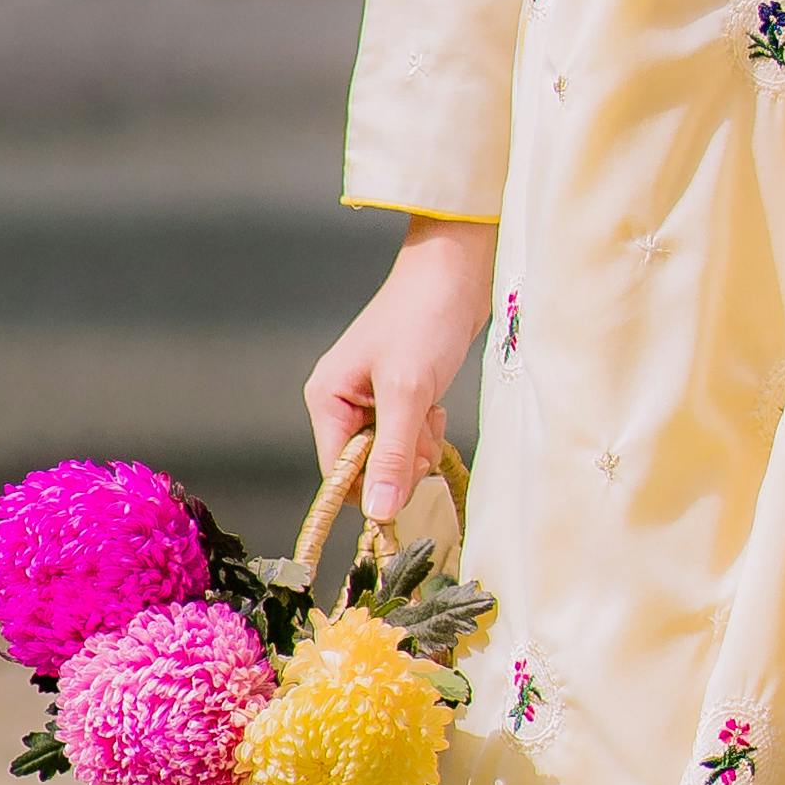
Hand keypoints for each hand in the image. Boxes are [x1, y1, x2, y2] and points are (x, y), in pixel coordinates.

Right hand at [305, 214, 495, 525]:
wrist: (457, 272)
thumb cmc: (424, 317)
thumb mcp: (407, 392)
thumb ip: (393, 454)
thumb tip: (380, 512)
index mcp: (327, 399)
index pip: (337, 473)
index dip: (371, 485)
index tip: (407, 480)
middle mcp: (343, 402)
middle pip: (366, 467)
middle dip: (402, 461)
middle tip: (423, 430)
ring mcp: (372, 400)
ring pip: (393, 455)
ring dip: (419, 445)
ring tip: (432, 412)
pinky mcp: (400, 396)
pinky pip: (410, 437)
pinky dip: (427, 431)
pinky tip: (436, 407)